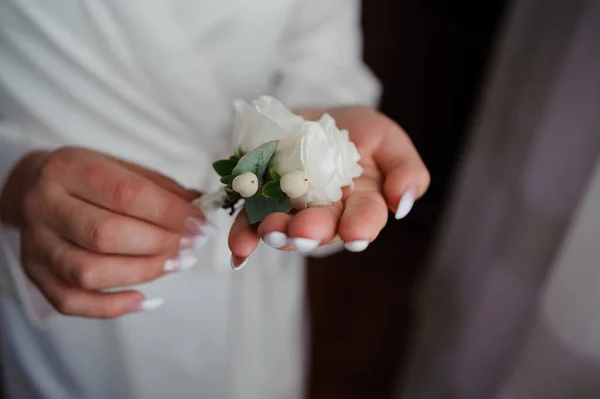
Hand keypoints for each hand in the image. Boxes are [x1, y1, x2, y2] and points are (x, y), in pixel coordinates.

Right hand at [0, 147, 210, 317]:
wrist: (35, 188)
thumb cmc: (90, 179)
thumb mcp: (123, 169)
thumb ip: (161, 188)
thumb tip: (200, 207)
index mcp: (70, 168)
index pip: (126, 194)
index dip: (170, 213)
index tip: (201, 225)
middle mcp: (45, 205)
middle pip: (105, 235)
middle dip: (159, 244)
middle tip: (190, 246)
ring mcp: (36, 243)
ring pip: (88, 272)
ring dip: (142, 274)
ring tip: (175, 265)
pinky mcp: (34, 274)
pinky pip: (71, 301)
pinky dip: (111, 307)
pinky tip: (144, 299)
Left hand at [228, 107, 429, 267]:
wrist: (314, 120)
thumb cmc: (358, 132)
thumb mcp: (388, 139)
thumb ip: (405, 169)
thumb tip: (404, 203)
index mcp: (362, 202)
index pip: (365, 216)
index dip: (361, 226)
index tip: (354, 234)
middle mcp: (328, 213)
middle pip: (322, 226)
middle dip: (311, 231)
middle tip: (301, 232)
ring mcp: (294, 209)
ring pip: (286, 227)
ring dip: (276, 232)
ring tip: (268, 230)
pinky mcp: (263, 201)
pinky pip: (251, 220)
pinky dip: (244, 235)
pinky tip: (239, 249)